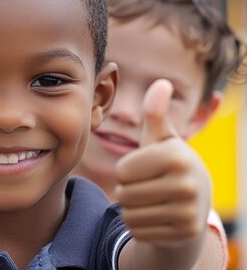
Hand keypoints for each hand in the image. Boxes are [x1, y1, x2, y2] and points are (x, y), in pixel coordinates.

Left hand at [115, 79, 210, 244]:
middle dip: (127, 190)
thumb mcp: (161, 139)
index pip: (122, 171)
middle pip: (124, 193)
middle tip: (146, 186)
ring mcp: (188, 212)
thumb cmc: (168, 164)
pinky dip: (139, 225)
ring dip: (131, 208)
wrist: (194, 204)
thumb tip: (160, 82)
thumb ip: (155, 113)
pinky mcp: (184, 234)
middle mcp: (187, 185)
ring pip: (129, 214)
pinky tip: (155, 217)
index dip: (125, 170)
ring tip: (150, 200)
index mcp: (177, 156)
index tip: (143, 168)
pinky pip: (137, 231)